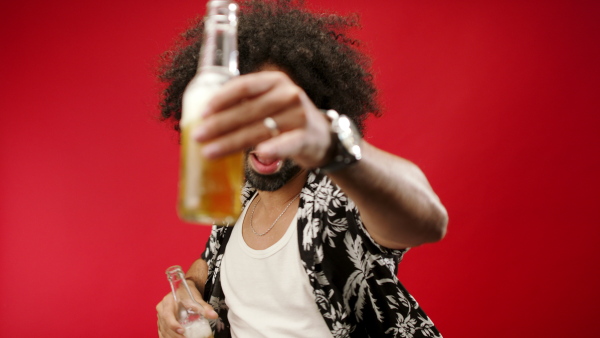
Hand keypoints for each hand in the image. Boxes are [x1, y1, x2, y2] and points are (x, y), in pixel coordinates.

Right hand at [156, 280, 217, 337]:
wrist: (183, 289)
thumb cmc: (188, 292)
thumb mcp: (196, 298)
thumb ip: (204, 307)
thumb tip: (214, 315)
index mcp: (168, 302)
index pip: (168, 315)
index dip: (173, 325)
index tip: (182, 331)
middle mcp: (162, 309)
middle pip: (165, 325)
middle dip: (175, 335)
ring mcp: (160, 316)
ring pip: (163, 330)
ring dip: (172, 337)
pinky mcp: (162, 322)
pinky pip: (163, 331)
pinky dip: (169, 336)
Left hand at [193, 70, 332, 168]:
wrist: (322, 137)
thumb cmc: (286, 120)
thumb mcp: (268, 104)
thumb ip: (244, 106)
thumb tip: (202, 120)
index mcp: (275, 81)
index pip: (243, 86)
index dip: (221, 99)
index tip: (202, 113)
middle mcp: (288, 94)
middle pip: (247, 110)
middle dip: (219, 124)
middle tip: (198, 136)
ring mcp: (299, 115)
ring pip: (259, 129)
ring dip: (232, 142)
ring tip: (210, 152)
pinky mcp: (306, 137)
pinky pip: (286, 143)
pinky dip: (273, 149)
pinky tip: (260, 154)